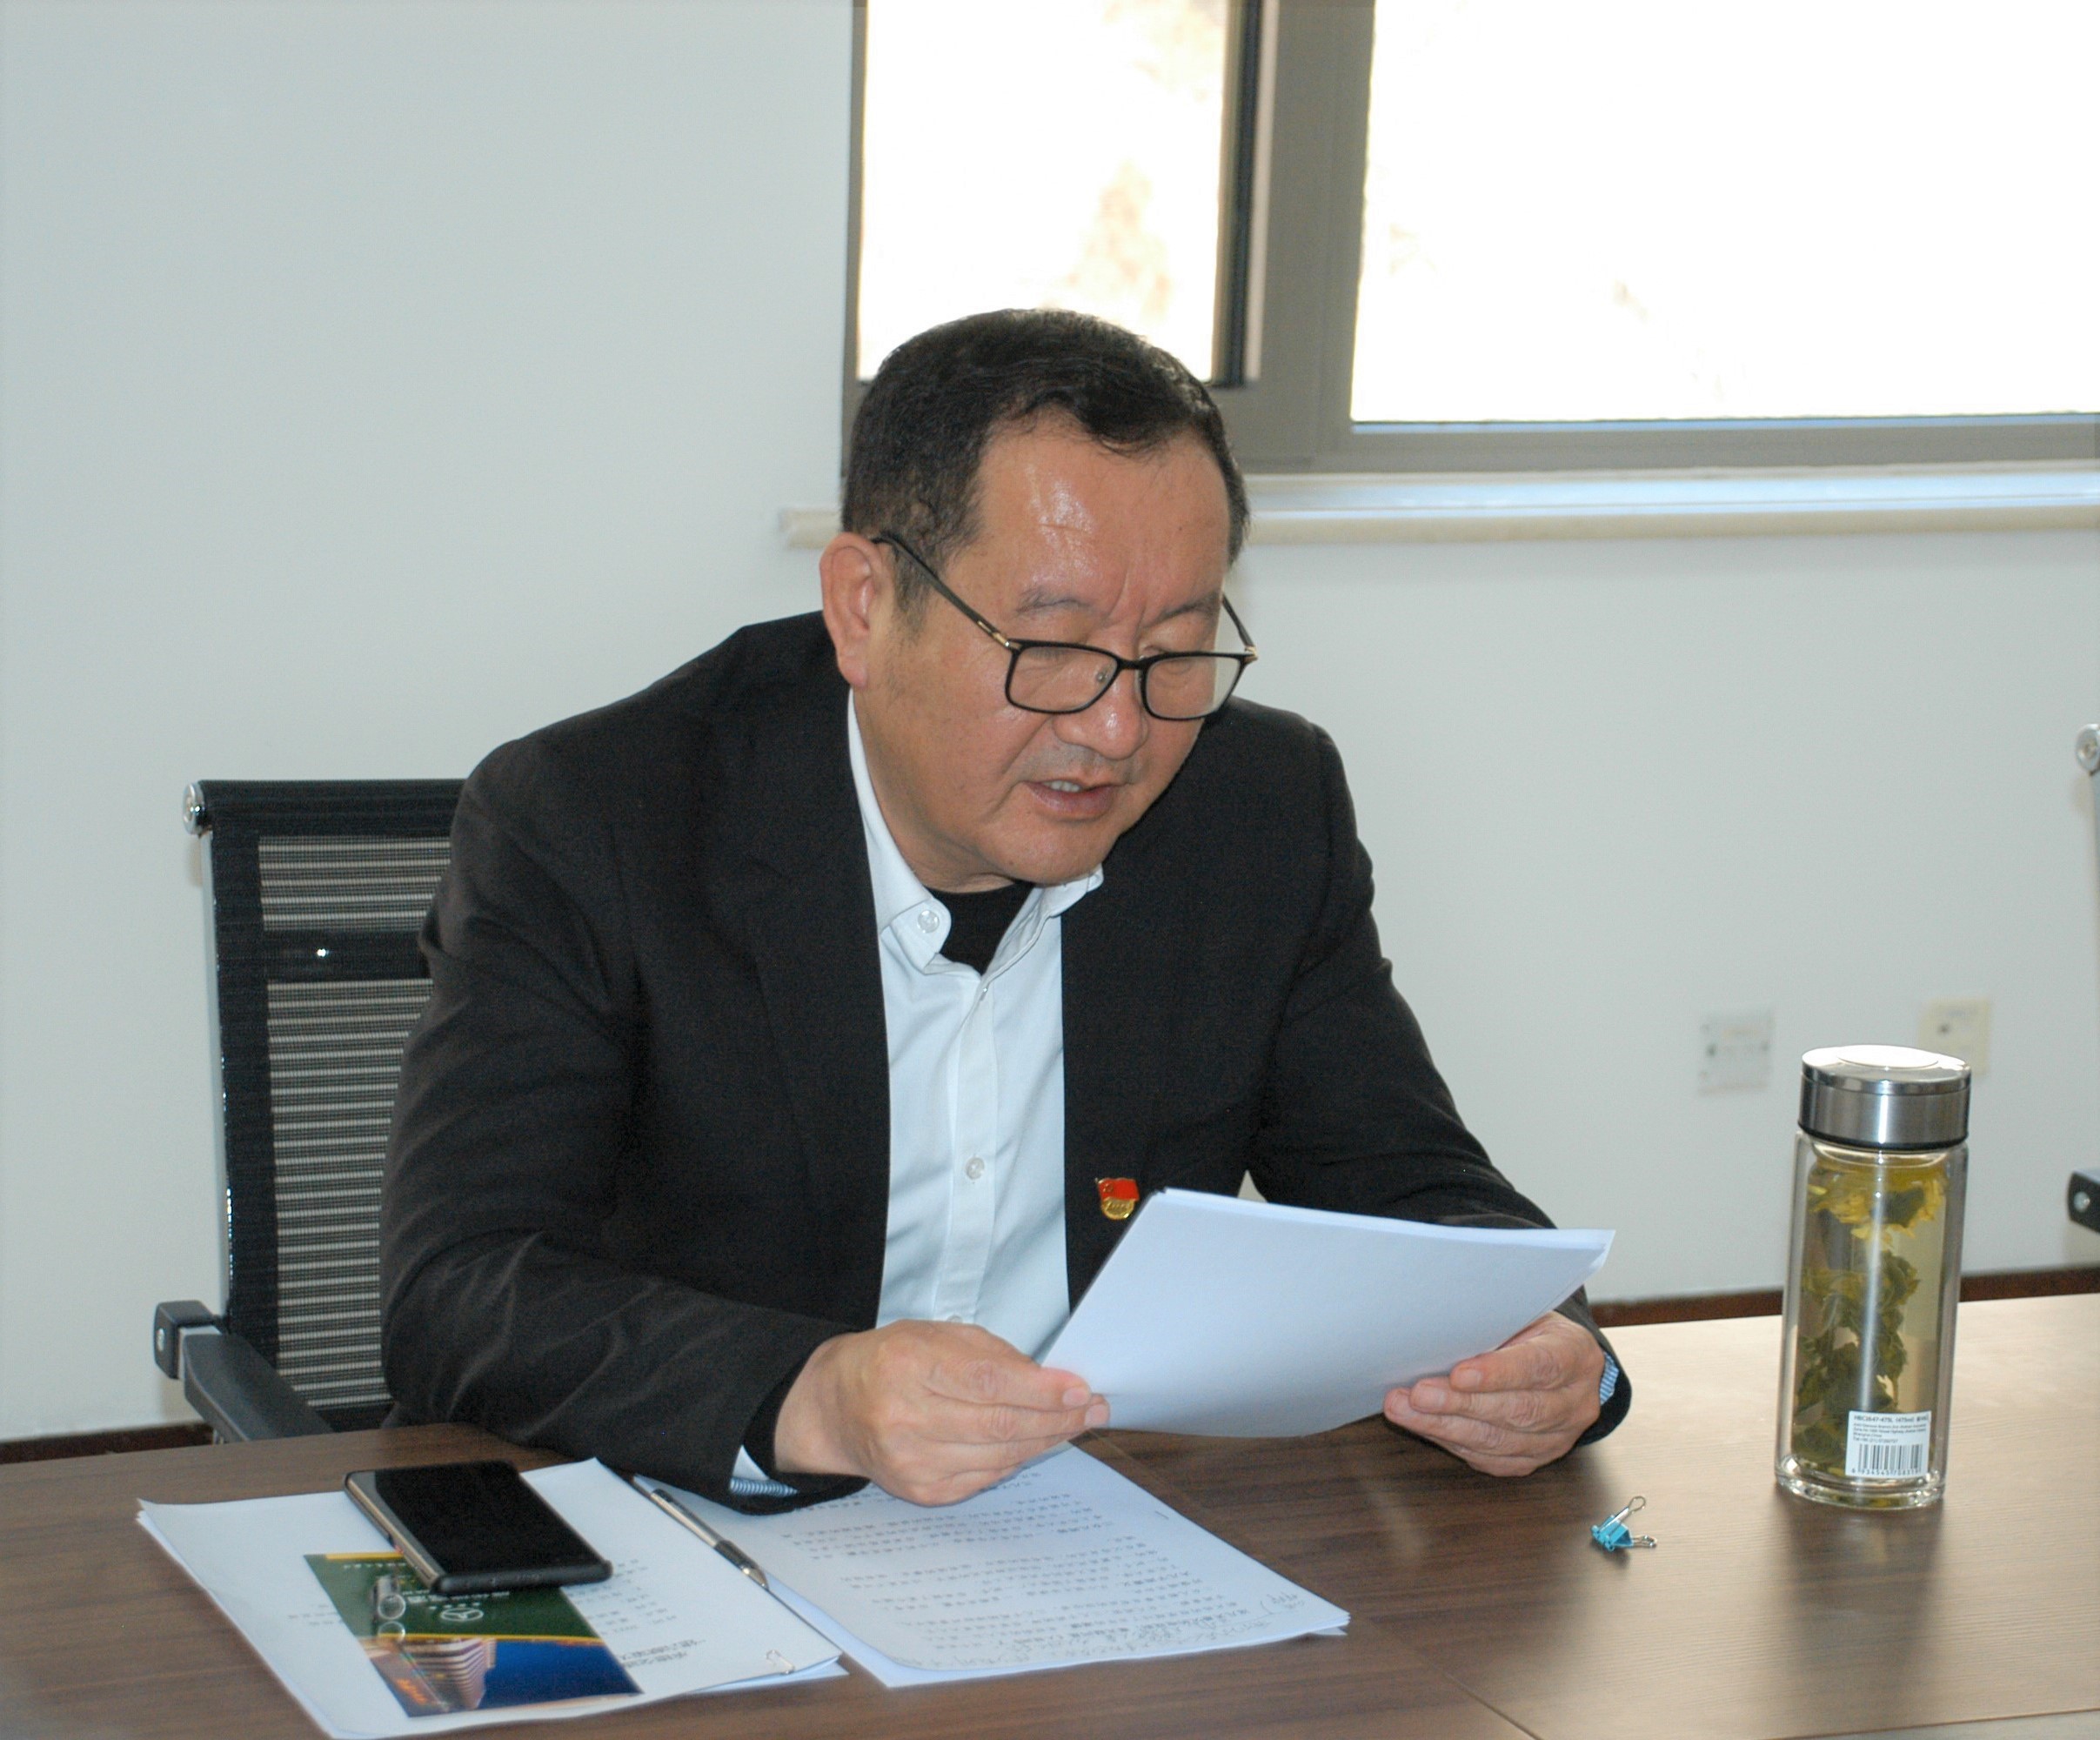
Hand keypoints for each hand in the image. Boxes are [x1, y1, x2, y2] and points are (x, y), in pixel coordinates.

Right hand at [773, 1320, 1108, 1505]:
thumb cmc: (892, 1362)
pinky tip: (1032, 1444)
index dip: (1040, 1389)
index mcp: (908, 1364)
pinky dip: (1015, 1460)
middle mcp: (905, 1416)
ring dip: (1044, 1441)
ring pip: (999, 1456)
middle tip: (1092, 1409)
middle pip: (999, 1424)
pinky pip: (984, 1477)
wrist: (837, 1406)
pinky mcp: (920, 1490)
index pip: (987, 1381)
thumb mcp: (936, 1335)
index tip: (1079, 1389)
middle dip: (1056, 1418)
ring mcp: (911, 1460)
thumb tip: (1052, 1383)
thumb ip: (992, 1354)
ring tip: (1073, 1425)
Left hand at [1383, 1311, 1602, 1475]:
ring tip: (1405, 1411)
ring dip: (1446, 1426)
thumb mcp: (1523, 1314)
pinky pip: (1490, 1458)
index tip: (1458, 1373)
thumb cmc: (1531, 1332)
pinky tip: (1423, 1426)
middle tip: (1417, 1394)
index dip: (1498, 1373)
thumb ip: (1493, 1325)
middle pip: (1517, 1410)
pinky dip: (1451, 1441)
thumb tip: (1439, 1334)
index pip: (1540, 1367)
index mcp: (1576, 1356)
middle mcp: (1574, 1403)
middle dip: (1461, 1404)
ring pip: (1499, 1440)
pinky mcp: (1533, 1459)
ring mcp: (1557, 1438)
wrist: (1562, 1365)